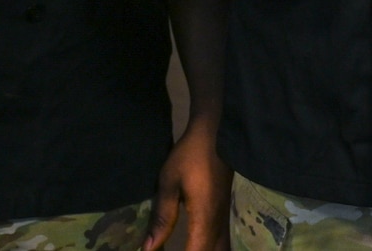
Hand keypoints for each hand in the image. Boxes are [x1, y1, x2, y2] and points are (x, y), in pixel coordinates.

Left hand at [146, 114, 230, 250]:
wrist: (216, 133)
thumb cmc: (191, 155)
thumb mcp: (169, 183)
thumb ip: (162, 218)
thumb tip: (148, 249)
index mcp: (204, 220)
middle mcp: (217, 225)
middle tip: (174, 249)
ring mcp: (223, 219)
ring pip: (220, 249)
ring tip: (187, 248)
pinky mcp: (223, 213)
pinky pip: (221, 241)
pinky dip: (211, 249)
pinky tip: (198, 247)